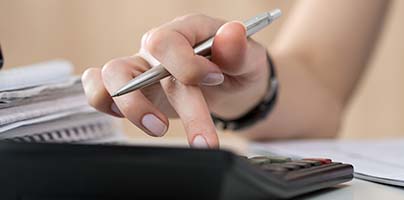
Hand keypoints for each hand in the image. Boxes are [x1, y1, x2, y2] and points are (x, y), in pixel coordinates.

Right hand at [81, 14, 270, 147]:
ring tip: (160, 128)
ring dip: (133, 108)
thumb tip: (231, 33)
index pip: (165, 41)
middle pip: (140, 68)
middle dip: (170, 107)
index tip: (215, 79)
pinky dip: (103, 102)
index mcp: (185, 31)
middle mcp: (157, 48)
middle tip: (202, 138)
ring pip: (111, 77)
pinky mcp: (132, 91)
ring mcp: (141, 68)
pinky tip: (131, 119)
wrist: (235, 90)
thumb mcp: (250, 60)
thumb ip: (239, 50)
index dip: (186, 65)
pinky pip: (99, 89)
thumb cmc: (238, 69)